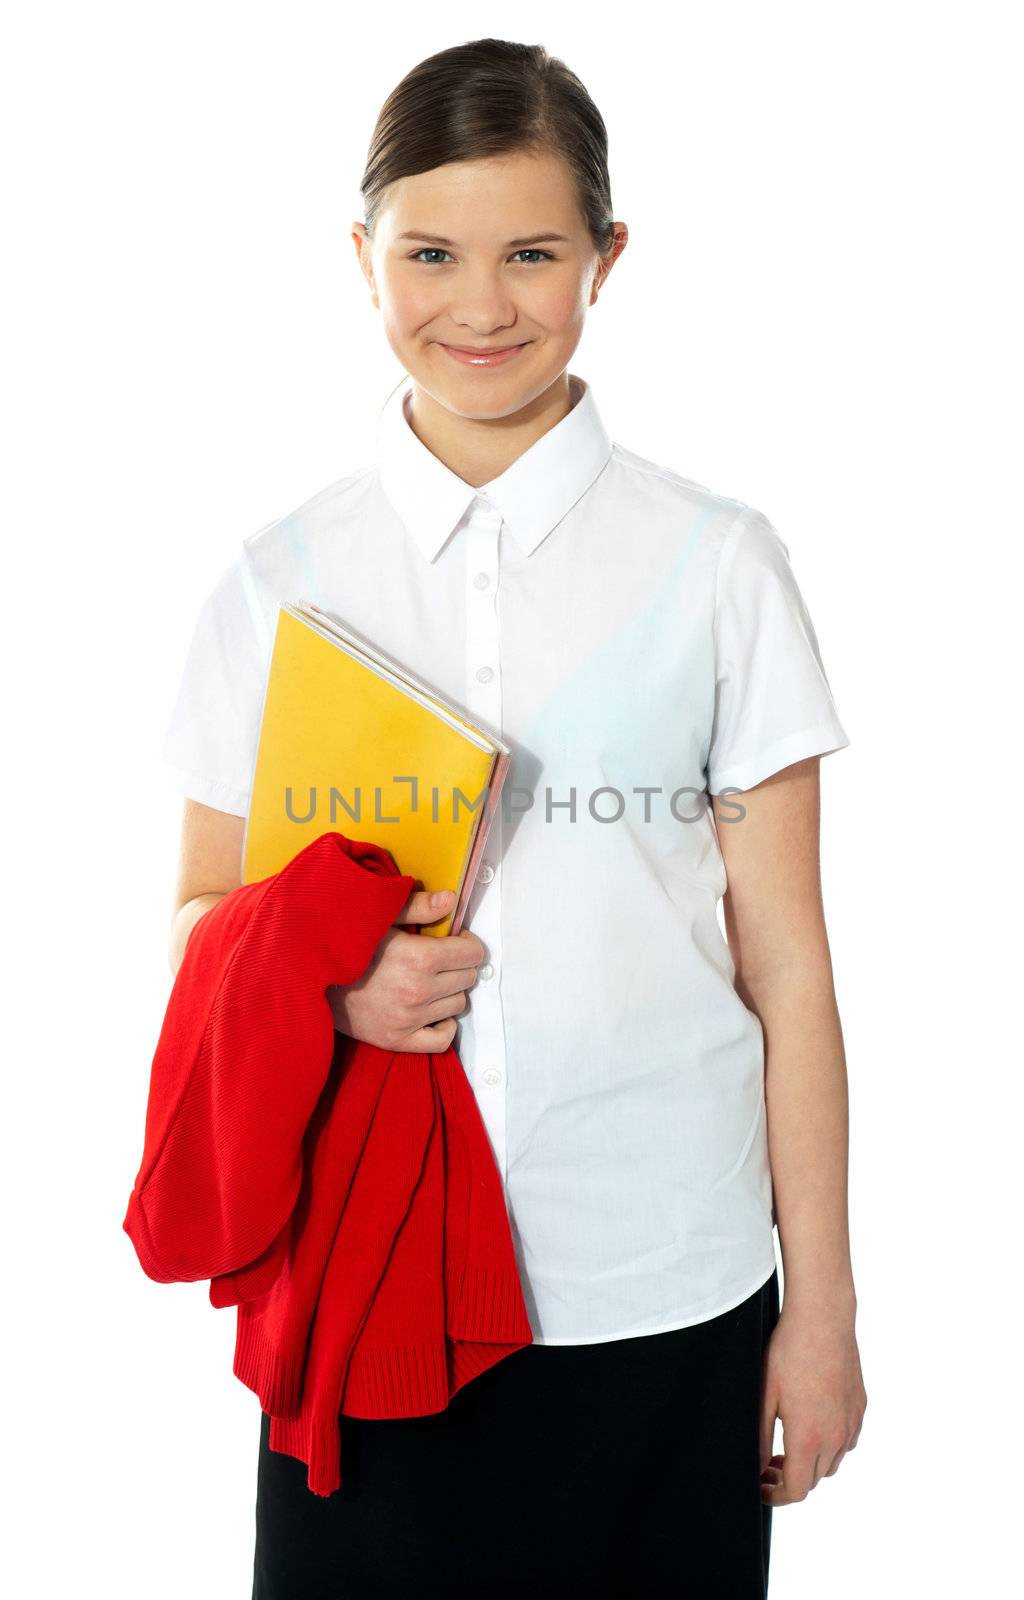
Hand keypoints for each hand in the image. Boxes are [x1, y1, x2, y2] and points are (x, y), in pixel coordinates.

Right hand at [327, 887, 486, 1051]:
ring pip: (458, 1005)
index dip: (468, 943)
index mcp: (420, 957)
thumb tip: (451, 900)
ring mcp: (409, 1019)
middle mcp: (419, 991)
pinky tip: (432, 1011)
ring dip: (449, 992)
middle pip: (468, 978)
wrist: (311, 981)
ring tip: (429, 981)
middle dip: (459, 965)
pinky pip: (442, 1040)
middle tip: (440, 960)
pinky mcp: (398, 1040)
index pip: (473, 954)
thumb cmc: (347, 946)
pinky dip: (443, 1025)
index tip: (456, 941)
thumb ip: (418, 906)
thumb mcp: (379, 917)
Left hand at [759, 1298, 866, 1505]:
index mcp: (809, 1437)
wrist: (823, 1319)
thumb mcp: (765, 1395)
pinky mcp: (859, 1408)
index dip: (775, 1496)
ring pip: (832, 1462)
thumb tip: (756, 1467)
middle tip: (767, 1463)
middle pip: (813, 1479)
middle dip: (789, 1479)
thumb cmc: (789, 1352)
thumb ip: (760, 1437)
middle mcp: (836, 1437)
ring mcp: (852, 1423)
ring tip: (787, 1446)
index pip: (796, 1490)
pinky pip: (846, 1441)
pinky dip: (829, 1444)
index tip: (761, 1487)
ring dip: (810, 1463)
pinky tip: (812, 1425)